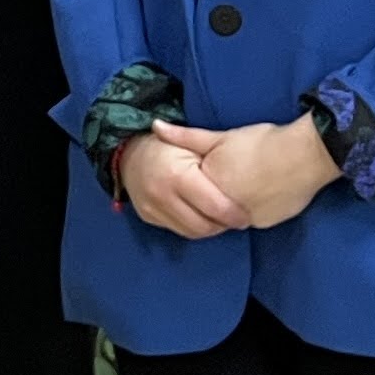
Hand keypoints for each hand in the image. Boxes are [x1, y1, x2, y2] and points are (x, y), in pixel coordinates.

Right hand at [119, 130, 248, 238]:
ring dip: (210, 228)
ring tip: (222, 219)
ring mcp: (152, 209)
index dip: (234, 215)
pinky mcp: (148, 217)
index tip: (246, 215)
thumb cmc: (165, 146)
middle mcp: (162, 196)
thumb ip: (211, 151)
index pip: (214, 207)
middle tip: (237, 219)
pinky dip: (193, 226)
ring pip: (191, 231)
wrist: (128, 153)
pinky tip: (203, 217)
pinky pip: (178, 229)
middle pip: (203, 225)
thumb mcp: (187, 142)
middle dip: (223, 225)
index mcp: (177, 176)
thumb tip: (237, 147)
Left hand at [174, 116, 339, 228]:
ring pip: (229, 218)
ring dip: (231, 206)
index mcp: (209, 184)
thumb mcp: (221, 137)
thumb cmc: (262, 142)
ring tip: (247, 183)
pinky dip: (253, 209)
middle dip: (213, 197)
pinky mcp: (264, 223)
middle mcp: (222, 207)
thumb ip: (186, 137)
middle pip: (208, 208)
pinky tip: (263, 192)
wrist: (307, 154)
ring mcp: (244, 219)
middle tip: (230, 177)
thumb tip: (155, 127)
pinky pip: (251, 220)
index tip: (209, 171)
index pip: (192, 191)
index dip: (200, 180)